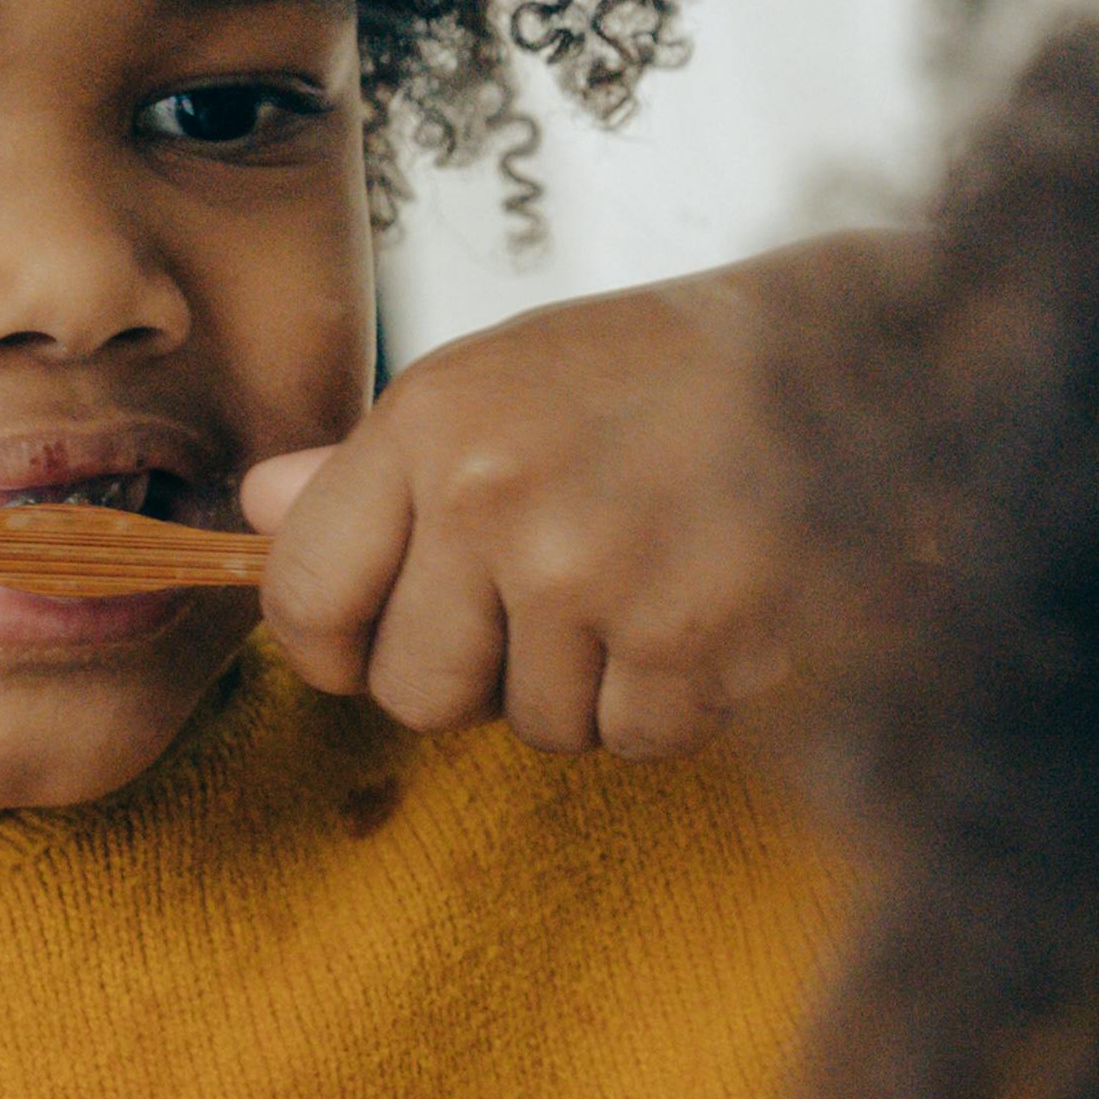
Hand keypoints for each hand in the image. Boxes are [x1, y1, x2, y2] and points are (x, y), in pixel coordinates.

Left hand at [242, 241, 896, 758]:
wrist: (843, 359)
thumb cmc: (665, 373)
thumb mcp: (499, 382)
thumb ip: (374, 466)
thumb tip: (255, 511)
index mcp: (431, 422)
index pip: (304, 589)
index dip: (333, 645)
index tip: (372, 643)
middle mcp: (492, 496)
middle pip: (414, 691)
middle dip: (477, 678)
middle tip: (548, 612)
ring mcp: (586, 572)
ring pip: (534, 726)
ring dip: (588, 689)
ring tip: (643, 591)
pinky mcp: (681, 638)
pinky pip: (633, 739)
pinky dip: (672, 705)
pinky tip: (702, 618)